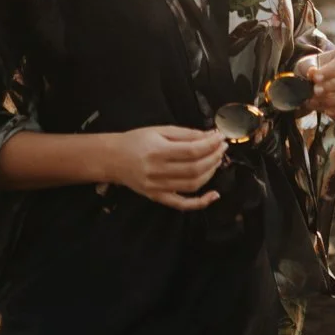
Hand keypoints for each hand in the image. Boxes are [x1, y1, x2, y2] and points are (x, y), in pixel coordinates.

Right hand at [108, 125, 227, 210]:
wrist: (112, 159)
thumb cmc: (136, 141)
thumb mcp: (159, 130)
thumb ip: (186, 134)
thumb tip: (211, 136)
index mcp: (158, 150)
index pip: (192, 150)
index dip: (211, 145)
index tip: (221, 138)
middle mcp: (157, 171)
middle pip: (195, 168)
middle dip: (214, 157)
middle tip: (222, 148)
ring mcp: (158, 187)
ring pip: (193, 184)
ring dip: (211, 172)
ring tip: (217, 160)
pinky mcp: (157, 197)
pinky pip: (182, 204)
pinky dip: (200, 202)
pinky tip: (214, 195)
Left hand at [296, 46, 334, 122]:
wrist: (312, 84)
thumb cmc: (312, 70)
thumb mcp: (306, 64)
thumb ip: (308, 66)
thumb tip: (312, 72)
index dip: (331, 70)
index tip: (315, 77)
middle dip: (332, 86)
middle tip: (315, 90)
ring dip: (331, 100)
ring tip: (314, 100)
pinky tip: (326, 111)